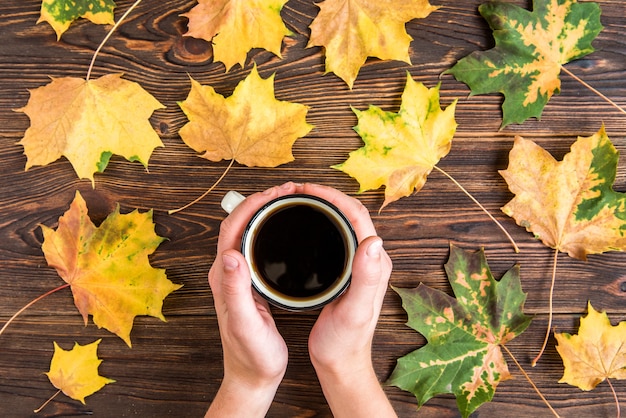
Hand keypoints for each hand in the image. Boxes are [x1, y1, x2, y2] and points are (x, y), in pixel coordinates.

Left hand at [206, 182, 303, 416]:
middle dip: (260, 201)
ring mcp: (236, 277)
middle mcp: (226, 272)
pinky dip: (268, 229)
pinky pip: (255, 245)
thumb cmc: (252, 355)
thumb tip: (230, 254)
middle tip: (288, 190)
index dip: (253, 204)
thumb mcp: (246, 325)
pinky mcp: (248, 283)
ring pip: (246, 232)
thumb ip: (235, 291)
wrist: (252, 376)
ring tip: (287, 201)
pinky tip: (284, 229)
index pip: (232, 227)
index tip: (277, 192)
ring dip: (264, 212)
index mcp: (223, 277)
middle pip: (237, 223)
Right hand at [301, 184, 395, 416]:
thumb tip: (375, 240)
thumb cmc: (346, 342)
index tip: (306, 188)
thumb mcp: (355, 311)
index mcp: (375, 263)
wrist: (341, 363)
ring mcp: (357, 265)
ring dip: (323, 207)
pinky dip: (319, 224)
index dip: (333, 196)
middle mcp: (369, 260)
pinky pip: (334, 238)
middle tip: (296, 190)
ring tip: (297, 200)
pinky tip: (302, 227)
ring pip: (341, 224)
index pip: (357, 216)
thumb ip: (367, 277)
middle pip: (350, 214)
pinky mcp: (345, 272)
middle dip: (325, 195)